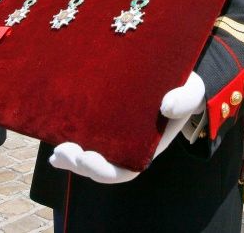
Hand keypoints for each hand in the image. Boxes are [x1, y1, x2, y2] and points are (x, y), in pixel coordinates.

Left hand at [49, 73, 205, 182]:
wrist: (177, 72)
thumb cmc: (184, 86)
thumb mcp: (192, 90)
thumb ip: (185, 99)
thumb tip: (166, 107)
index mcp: (147, 146)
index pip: (124, 171)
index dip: (103, 171)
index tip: (87, 159)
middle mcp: (129, 146)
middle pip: (100, 167)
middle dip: (80, 164)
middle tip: (64, 151)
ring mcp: (115, 134)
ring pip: (89, 155)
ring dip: (70, 158)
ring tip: (56, 152)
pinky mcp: (104, 119)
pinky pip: (85, 135)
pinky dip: (68, 137)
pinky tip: (52, 134)